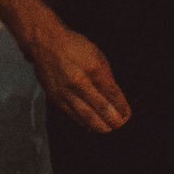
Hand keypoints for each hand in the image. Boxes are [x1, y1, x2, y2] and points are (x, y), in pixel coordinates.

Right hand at [25, 16, 130, 133]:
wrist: (46, 45)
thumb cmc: (75, 47)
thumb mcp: (97, 56)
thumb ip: (106, 76)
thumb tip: (114, 96)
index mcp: (93, 69)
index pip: (112, 93)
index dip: (121, 106)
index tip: (127, 114)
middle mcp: (79, 82)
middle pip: (99, 107)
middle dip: (112, 119)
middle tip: (120, 125)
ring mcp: (66, 92)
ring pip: (85, 115)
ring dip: (98, 125)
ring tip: (108, 129)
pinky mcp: (56, 98)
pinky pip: (72, 114)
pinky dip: (83, 122)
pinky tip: (91, 126)